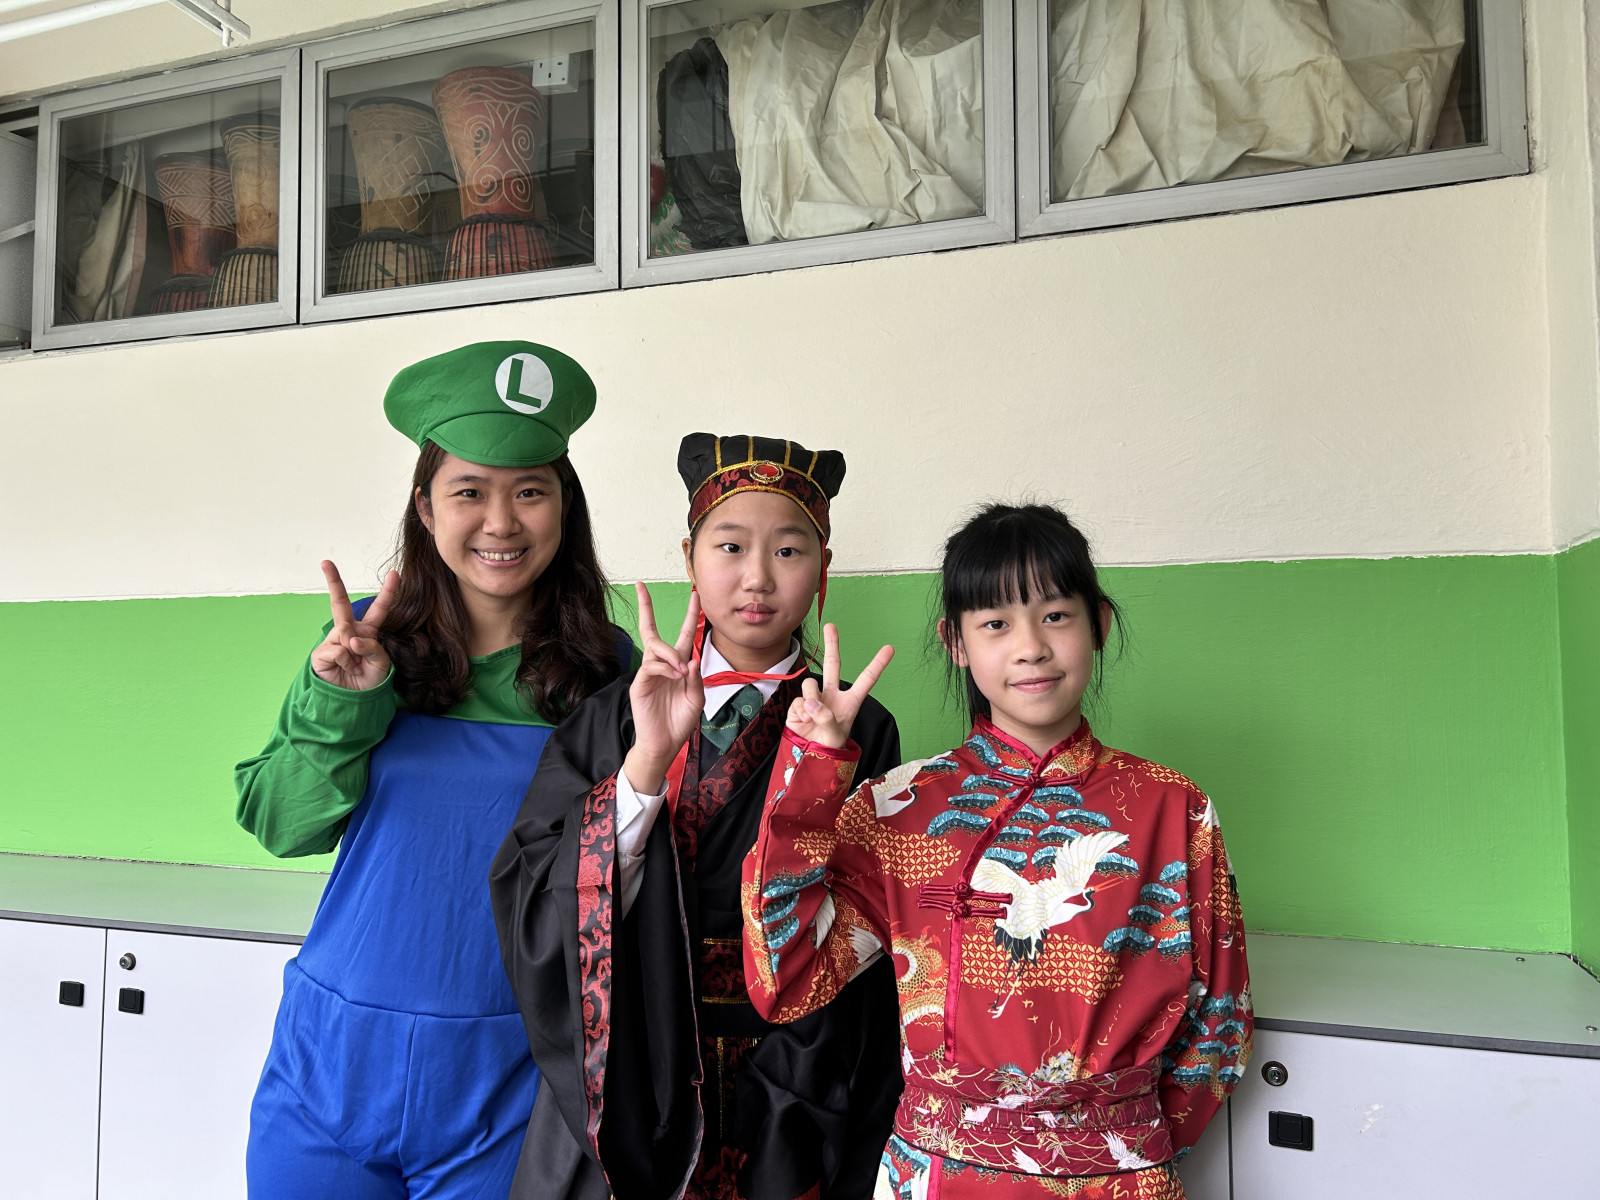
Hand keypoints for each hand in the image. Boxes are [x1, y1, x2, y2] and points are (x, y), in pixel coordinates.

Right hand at [309, 561, 397, 690]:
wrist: (354, 700)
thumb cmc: (369, 679)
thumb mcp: (381, 663)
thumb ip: (371, 647)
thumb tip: (350, 639)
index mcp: (367, 632)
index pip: (379, 609)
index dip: (388, 591)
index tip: (395, 573)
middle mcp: (348, 632)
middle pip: (340, 603)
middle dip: (333, 581)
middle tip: (326, 562)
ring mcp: (333, 641)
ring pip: (344, 634)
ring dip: (354, 652)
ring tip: (354, 666)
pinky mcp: (321, 653)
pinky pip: (337, 650)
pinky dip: (345, 662)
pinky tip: (344, 669)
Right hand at [622, 583, 703, 793]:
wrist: (665, 744)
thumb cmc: (680, 721)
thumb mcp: (696, 699)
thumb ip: (696, 679)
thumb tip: (692, 659)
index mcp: (678, 665)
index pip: (683, 634)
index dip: (690, 614)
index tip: (695, 594)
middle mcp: (662, 664)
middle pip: (651, 630)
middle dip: (646, 607)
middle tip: (640, 586)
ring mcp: (649, 673)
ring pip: (654, 646)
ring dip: (670, 654)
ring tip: (681, 671)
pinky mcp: (640, 683)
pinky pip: (650, 666)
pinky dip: (664, 667)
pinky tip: (674, 676)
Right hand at [786, 623, 892, 748]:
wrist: (809, 759)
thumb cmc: (829, 749)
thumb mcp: (835, 737)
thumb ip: (826, 718)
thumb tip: (811, 702)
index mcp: (850, 702)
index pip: (866, 680)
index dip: (878, 664)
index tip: (890, 648)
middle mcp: (832, 696)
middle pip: (833, 665)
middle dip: (831, 644)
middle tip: (830, 625)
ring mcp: (814, 699)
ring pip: (810, 685)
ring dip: (811, 700)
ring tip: (813, 719)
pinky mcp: (798, 705)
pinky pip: (798, 700)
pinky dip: (801, 712)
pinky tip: (804, 722)